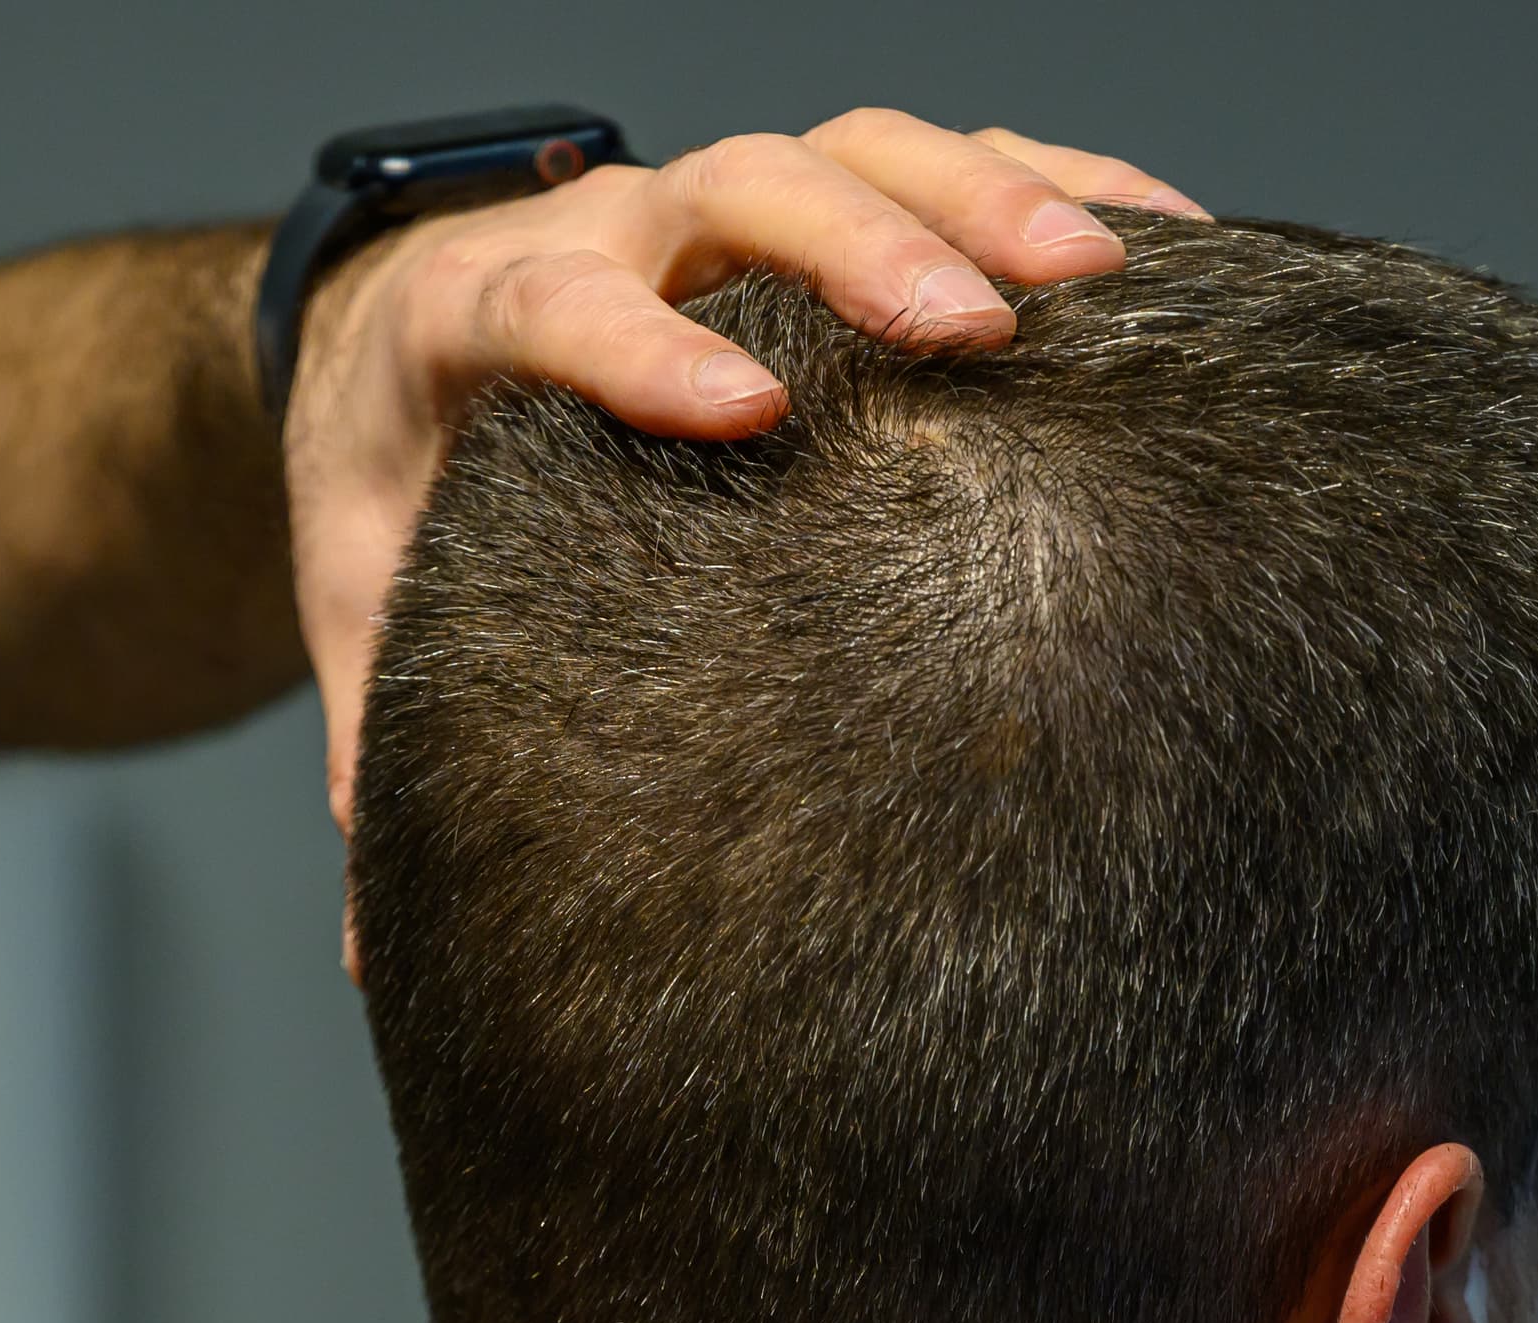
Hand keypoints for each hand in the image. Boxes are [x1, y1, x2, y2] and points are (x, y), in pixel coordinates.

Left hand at [286, 114, 1206, 837]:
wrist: (396, 344)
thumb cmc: (396, 483)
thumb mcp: (372, 604)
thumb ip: (387, 744)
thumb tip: (386, 955)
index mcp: (467, 318)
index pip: (549, 303)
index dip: (639, 349)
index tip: (745, 410)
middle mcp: (600, 227)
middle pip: (732, 189)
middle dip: (856, 246)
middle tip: (973, 329)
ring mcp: (711, 202)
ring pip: (851, 152)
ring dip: (979, 199)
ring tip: (1097, 284)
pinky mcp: (802, 206)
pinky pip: (937, 161)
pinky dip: (1051, 181)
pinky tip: (1165, 251)